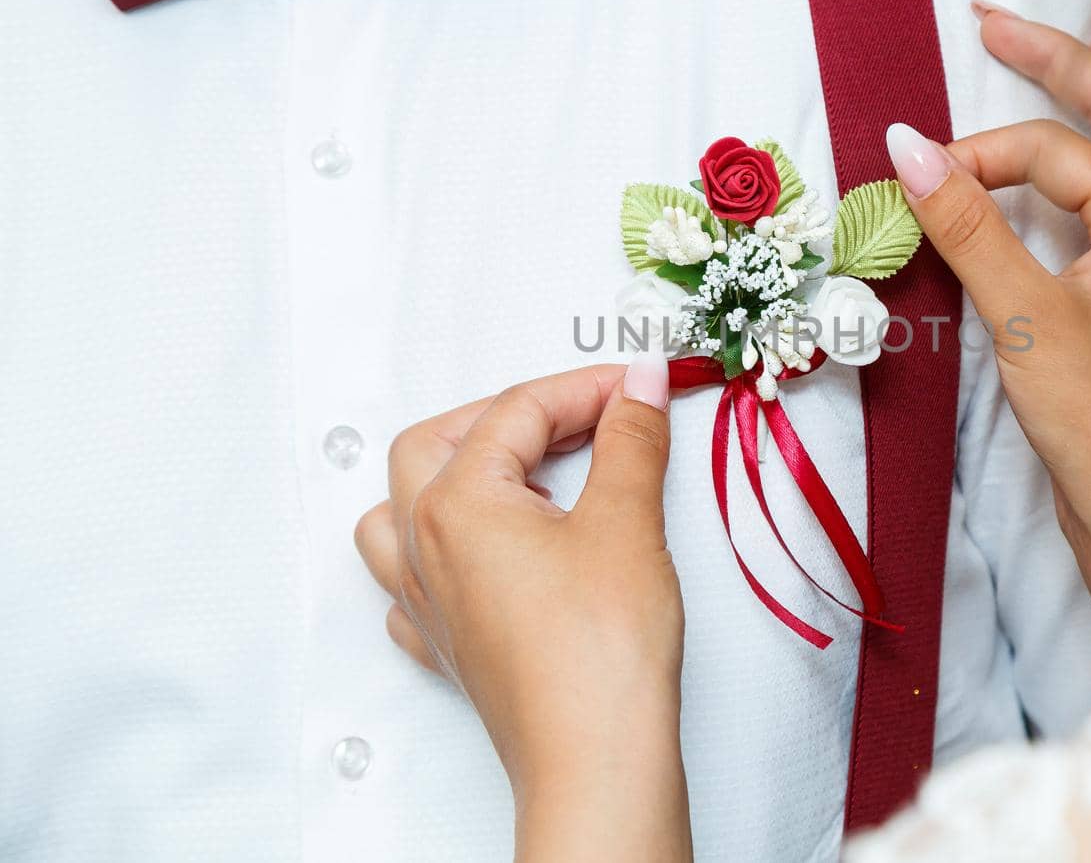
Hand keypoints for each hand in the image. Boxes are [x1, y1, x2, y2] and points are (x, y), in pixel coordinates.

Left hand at [354, 355, 691, 861]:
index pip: (518, 410)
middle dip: (510, 415)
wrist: (594, 756)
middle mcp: (426, 547)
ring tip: (516, 468)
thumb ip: (629, 440)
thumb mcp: (627, 521)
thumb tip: (636, 390)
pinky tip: (487, 553)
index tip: (637, 386)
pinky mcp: (451, 644)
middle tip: (584, 414)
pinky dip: (444, 550)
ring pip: (401, 511)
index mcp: (457, 503)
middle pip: (439, 443)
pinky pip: (414, 580)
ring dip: (452, 474)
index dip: (586, 387)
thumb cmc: (598, 656)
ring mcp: (430, 601)